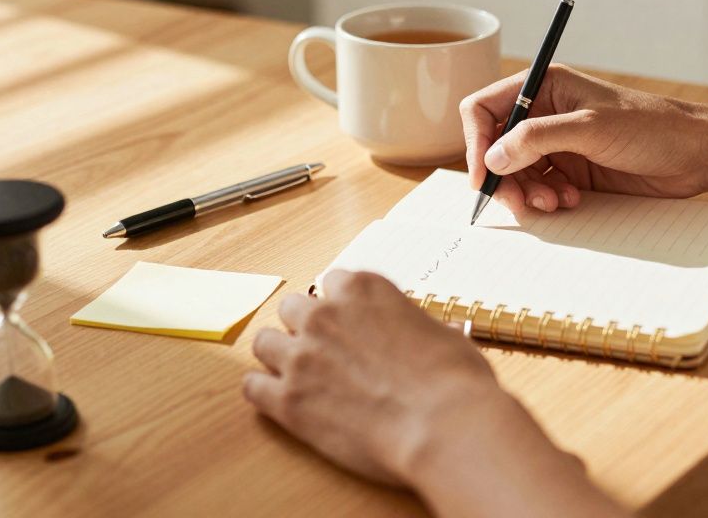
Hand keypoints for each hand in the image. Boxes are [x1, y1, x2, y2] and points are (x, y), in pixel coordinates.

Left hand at [242, 270, 516, 484]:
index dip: (341, 306)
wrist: (445, 426)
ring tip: (299, 376)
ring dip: (279, 356)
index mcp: (363, 290)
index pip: (333, 282)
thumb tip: (430, 336)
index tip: (349, 323)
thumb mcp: (444, 334)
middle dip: (305, 327)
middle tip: (324, 351)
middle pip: (292, 307)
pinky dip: (264, 393)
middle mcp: (325, 314)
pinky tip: (279, 401)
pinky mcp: (287, 401)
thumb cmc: (455, 382)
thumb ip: (418, 328)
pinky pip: (252, 387)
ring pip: (264, 342)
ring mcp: (301, 357)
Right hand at [460, 64, 707, 213]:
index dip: (476, 142)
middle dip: (503, 177)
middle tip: (519, 202)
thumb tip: (493, 157)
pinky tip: (571, 201)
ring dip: (527, 193)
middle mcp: (545, 113)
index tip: (483, 175)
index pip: (485, 109)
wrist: (695, 154)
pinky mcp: (573, 171)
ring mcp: (558, 144)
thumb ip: (537, 138)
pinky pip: (540, 188)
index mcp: (545, 87)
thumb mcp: (590, 128)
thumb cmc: (651, 127)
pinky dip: (546, 200)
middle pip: (495, 148)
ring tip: (554, 203)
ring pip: (516, 173)